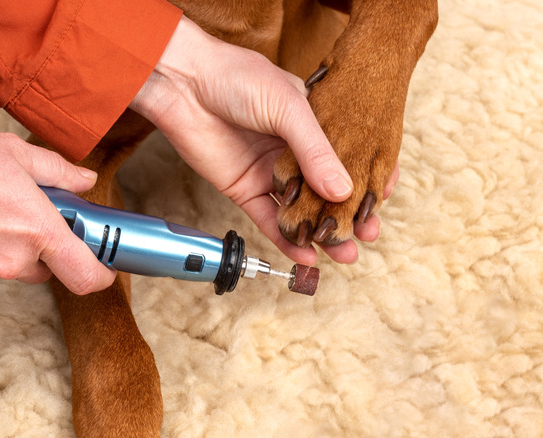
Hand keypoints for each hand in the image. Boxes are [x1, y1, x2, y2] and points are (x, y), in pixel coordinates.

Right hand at [0, 117, 115, 292]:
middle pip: (46, 267)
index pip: (87, 277)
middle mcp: (11, 261)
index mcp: (37, 231)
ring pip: (9, 266)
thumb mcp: (13, 151)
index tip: (103, 262)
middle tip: (28, 208)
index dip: (101, 274)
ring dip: (6, 243)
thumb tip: (84, 181)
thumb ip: (58, 172)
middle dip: (43, 243)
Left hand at [131, 16, 393, 264]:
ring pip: (301, 210)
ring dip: (322, 233)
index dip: (366, 180)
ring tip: (345, 253)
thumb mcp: (288, 107)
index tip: (382, 202)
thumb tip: (343, 190)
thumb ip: (315, 150)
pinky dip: (286, 239)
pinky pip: (269, 219)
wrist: (185, 84)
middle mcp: (294, 151)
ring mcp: (270, 173)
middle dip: (348, 214)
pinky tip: (306, 255)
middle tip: (368, 234)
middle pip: (327, 190)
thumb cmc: (237, 79)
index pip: (348, 157)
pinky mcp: (244, 189)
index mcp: (313, 124)